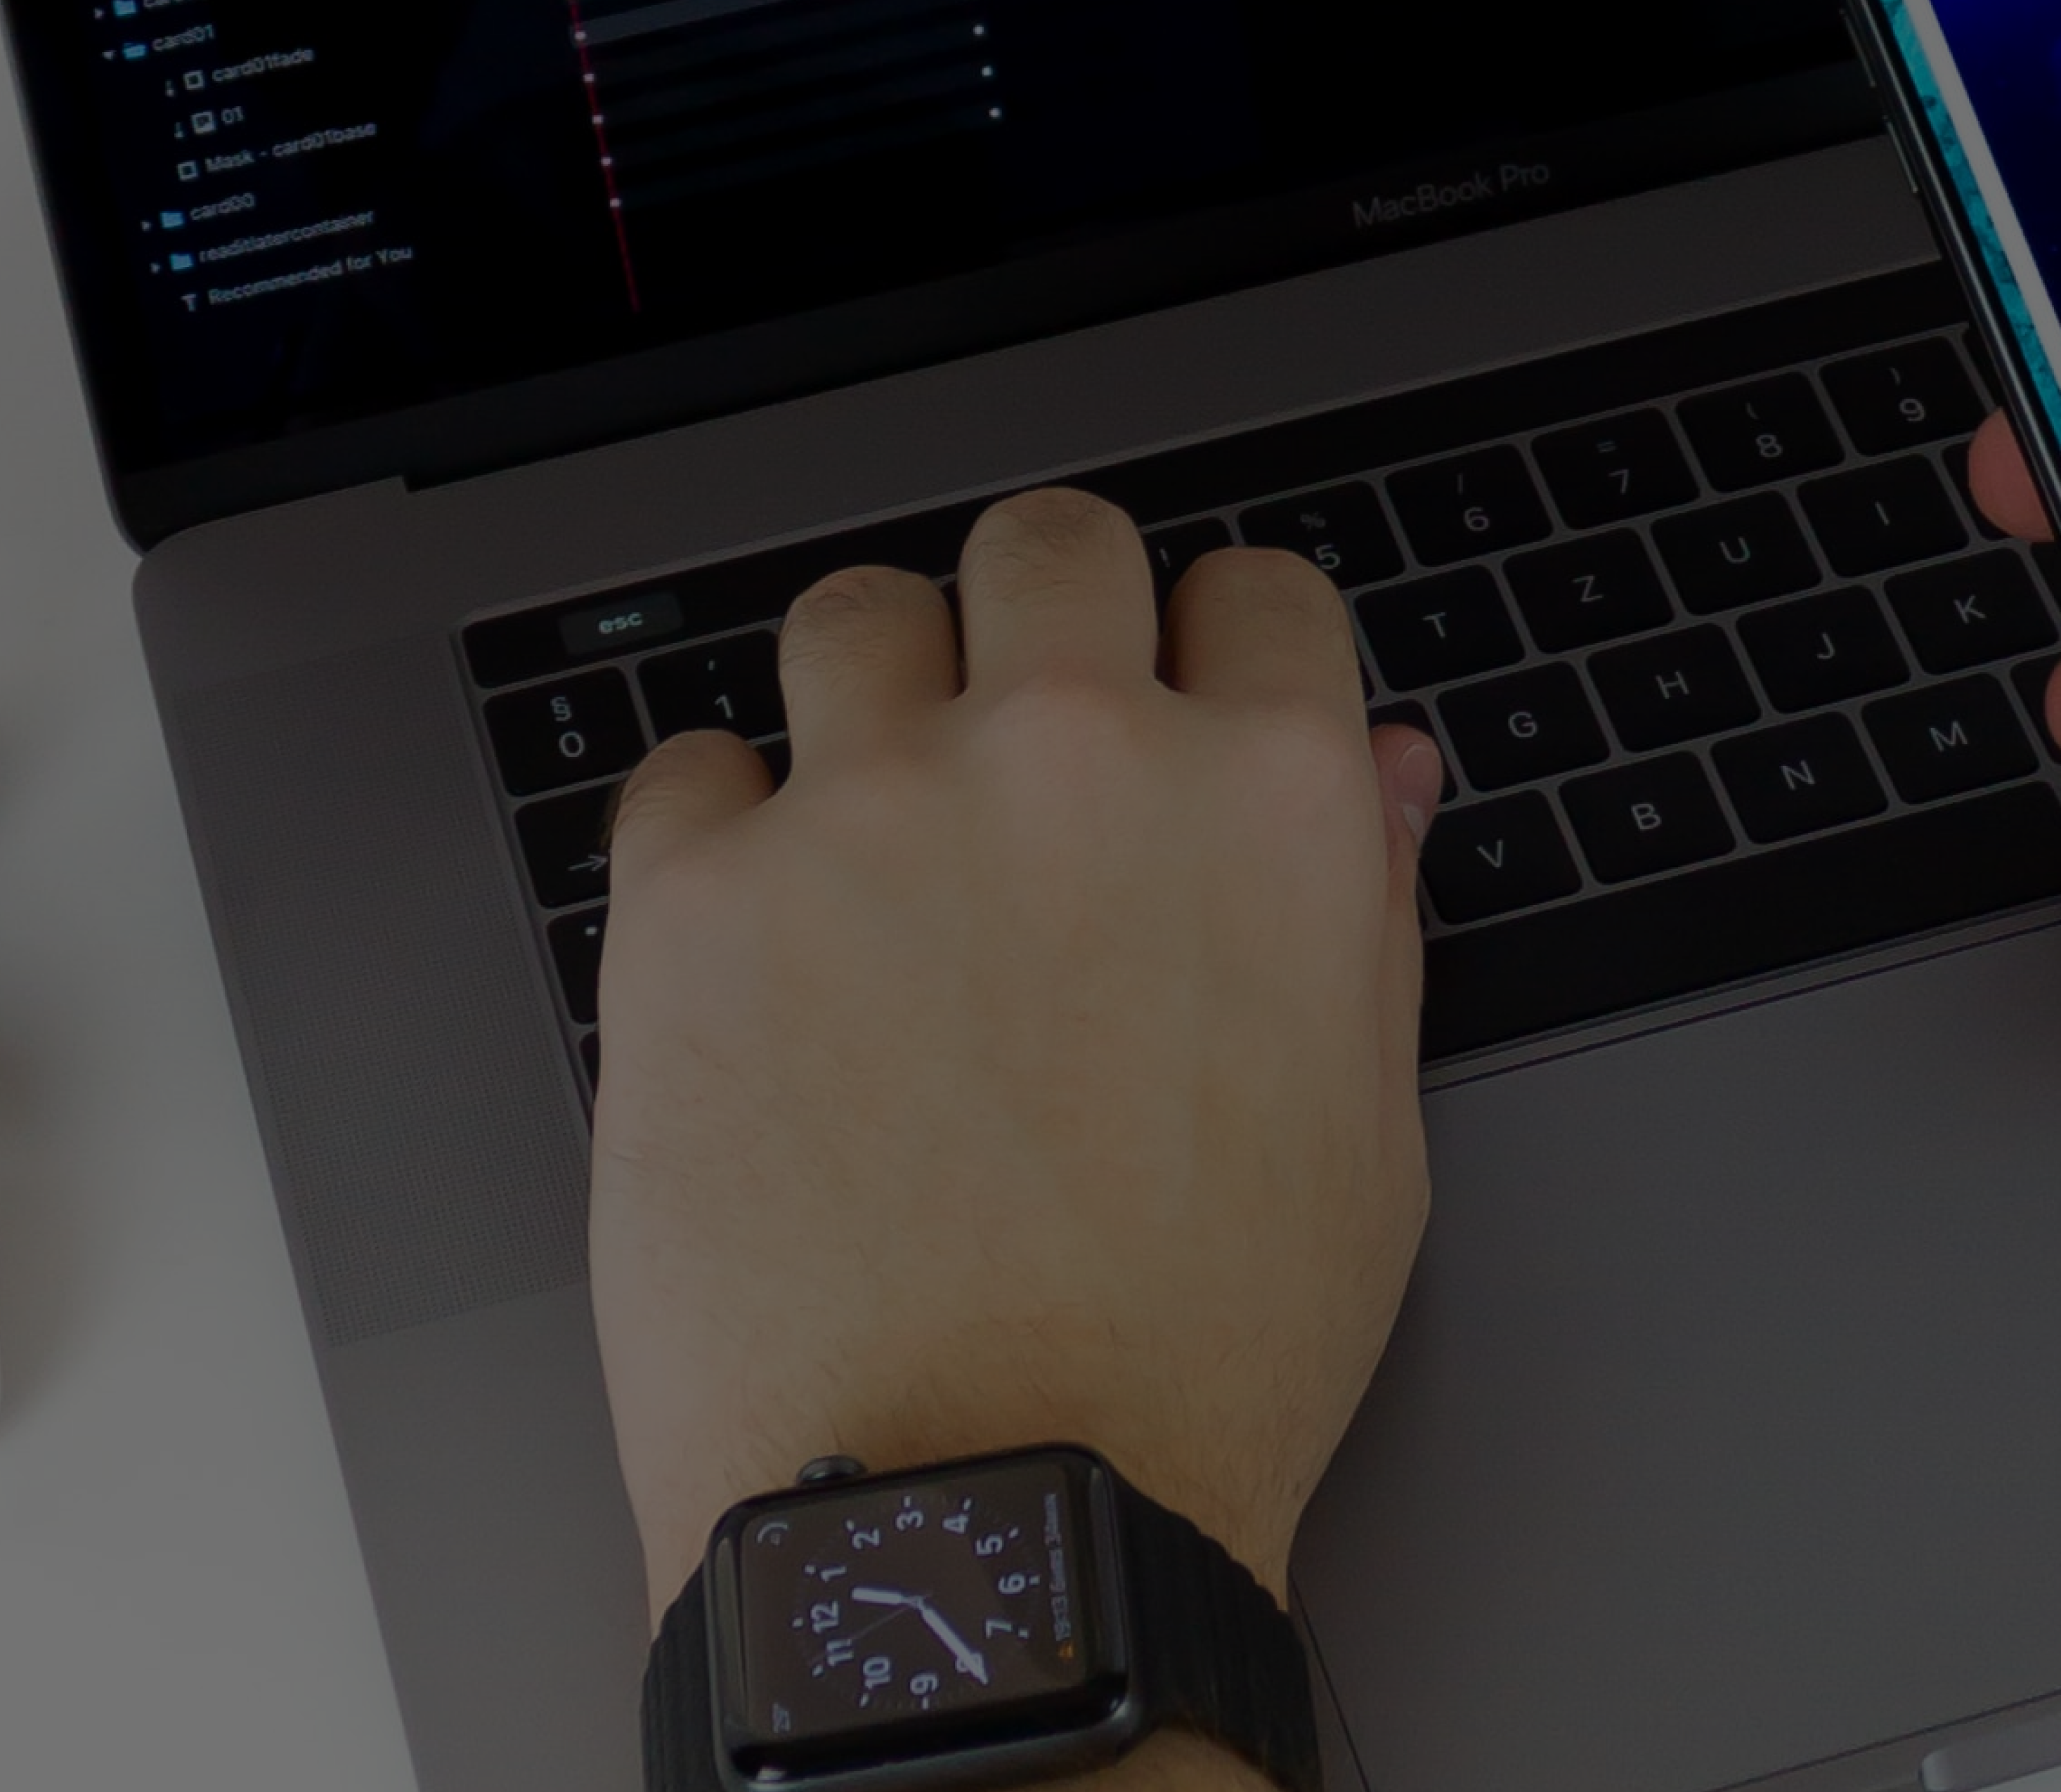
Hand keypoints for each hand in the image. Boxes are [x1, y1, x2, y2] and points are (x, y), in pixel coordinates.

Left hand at [587, 490, 1450, 1609]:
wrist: (983, 1516)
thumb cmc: (1188, 1363)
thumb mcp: (1362, 1131)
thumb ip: (1363, 914)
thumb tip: (1376, 771)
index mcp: (1268, 807)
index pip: (1256, 594)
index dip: (1216, 653)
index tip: (1179, 707)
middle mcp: (1076, 766)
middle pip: (1049, 545)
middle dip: (1039, 617)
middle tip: (1014, 728)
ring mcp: (875, 815)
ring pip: (853, 612)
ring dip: (868, 691)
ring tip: (865, 818)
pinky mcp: (699, 900)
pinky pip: (685, 767)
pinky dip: (714, 827)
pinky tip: (754, 933)